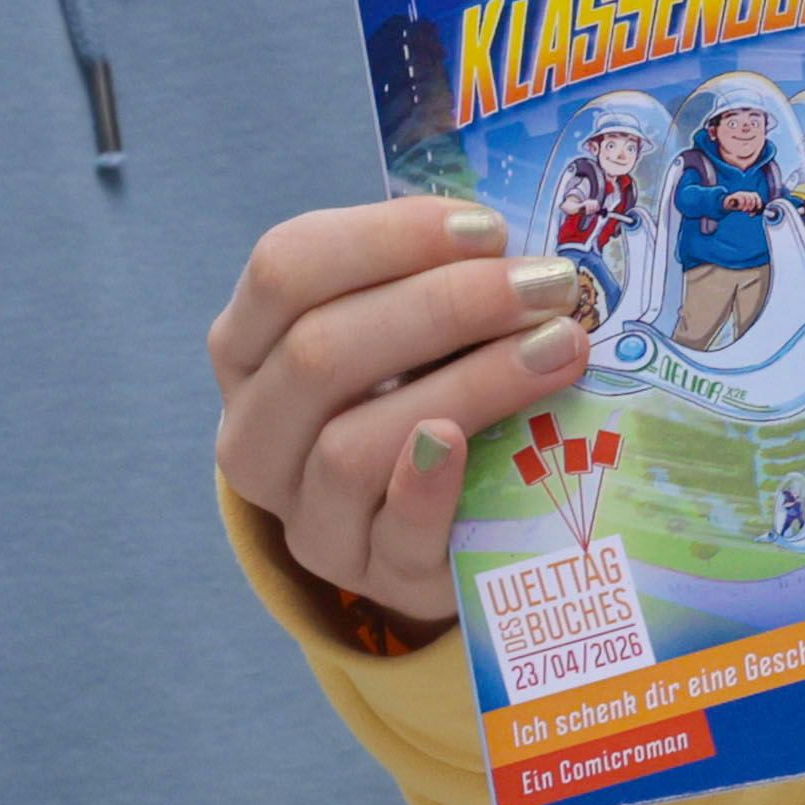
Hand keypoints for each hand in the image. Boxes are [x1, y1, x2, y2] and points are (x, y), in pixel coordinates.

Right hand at [205, 193, 598, 609]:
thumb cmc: (417, 398)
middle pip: (318, 353)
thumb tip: (507, 243)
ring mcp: (304, 514)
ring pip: (348, 447)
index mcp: (247, 349)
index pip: (284, 270)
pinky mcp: (369, 575)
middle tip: (544, 286)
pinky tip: (469, 444)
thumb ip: (426, 283)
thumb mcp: (402, 336)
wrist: (430, 533)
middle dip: (444, 306)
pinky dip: (428, 485)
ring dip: (467, 386)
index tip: (487, 229)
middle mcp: (254, 432)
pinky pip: (391, 531)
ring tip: (557, 351)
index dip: (384, 237)